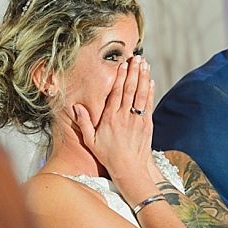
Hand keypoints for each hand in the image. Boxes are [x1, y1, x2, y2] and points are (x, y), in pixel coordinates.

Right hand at [74, 55, 154, 180]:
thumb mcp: (90, 141)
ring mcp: (137, 120)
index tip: (123, 64)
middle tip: (137, 58)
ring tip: (145, 64)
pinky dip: (150, 92)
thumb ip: (84, 122)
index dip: (120, 77)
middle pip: (130, 89)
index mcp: (110, 119)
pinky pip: (148, 104)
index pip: (116, 93)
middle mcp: (124, 117)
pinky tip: (151, 81)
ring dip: (143, 77)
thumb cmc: (108, 155)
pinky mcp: (146, 124)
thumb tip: (76, 106)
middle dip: (134, 72)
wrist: (130, 169)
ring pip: (141, 94)